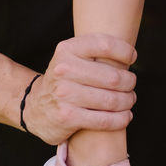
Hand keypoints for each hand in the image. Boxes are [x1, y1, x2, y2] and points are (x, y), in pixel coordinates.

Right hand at [17, 34, 136, 146]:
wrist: (34, 107)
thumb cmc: (63, 79)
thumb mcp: (70, 57)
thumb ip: (94, 51)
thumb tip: (130, 54)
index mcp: (67, 50)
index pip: (104, 45)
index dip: (124, 51)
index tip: (131, 58)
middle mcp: (64, 70)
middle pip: (113, 76)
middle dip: (129, 82)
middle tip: (131, 85)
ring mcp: (65, 95)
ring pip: (112, 100)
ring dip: (128, 101)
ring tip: (129, 100)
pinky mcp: (67, 117)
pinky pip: (104, 120)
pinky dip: (121, 119)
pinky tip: (125, 116)